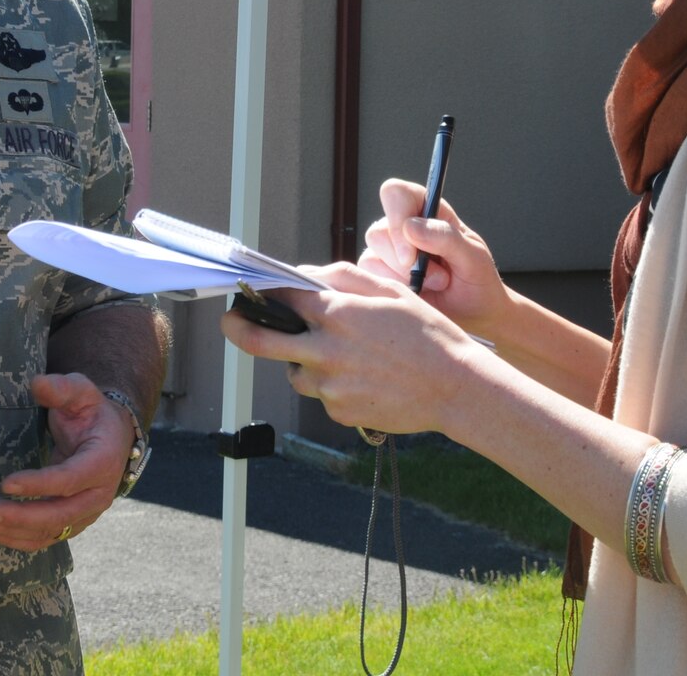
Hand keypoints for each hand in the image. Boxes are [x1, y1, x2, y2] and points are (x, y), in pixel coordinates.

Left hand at [0, 373, 131, 550]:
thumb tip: (37, 384)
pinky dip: (22, 540)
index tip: (6, 483)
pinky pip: (49, 538)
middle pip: (60, 514)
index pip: (70, 479)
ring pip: (52, 531)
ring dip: (15, 530)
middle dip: (20, 516)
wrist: (111, 437)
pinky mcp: (74, 522)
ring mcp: (88, 512)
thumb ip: (62, 388)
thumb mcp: (82, 392)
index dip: (39, 484)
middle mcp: (99, 494)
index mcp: (102, 461)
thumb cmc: (92, 412)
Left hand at [221, 261, 476, 437]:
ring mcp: (330, 386)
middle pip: (259, 342)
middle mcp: (326, 351)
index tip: (252, 289)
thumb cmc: (428, 335)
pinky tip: (361, 377)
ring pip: (294, 372)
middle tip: (231, 319)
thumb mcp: (390, 292)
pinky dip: (330, 384)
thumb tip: (305, 275)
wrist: (456, 388)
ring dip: (300, 360)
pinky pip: (321, 395)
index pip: (281, 298)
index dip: (263, 291)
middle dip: (236, 327)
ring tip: (335, 354)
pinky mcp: (339, 411)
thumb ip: (343, 278)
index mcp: (337, 315)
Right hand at [358, 178, 508, 338]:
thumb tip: (410, 227)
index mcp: (426, 211)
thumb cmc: (477, 282)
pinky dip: (396, 291)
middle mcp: (402, 228)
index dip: (397, 217)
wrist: (475, 318)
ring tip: (433, 286)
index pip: (396, 193)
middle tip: (439, 278)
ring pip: (371, 258)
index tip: (412, 254)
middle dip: (406, 263)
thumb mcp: (474, 258)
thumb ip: (446, 237)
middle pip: (378, 232)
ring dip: (404, 279)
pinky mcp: (379, 278)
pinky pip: (369, 280)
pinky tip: (418, 295)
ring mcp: (388, 254)